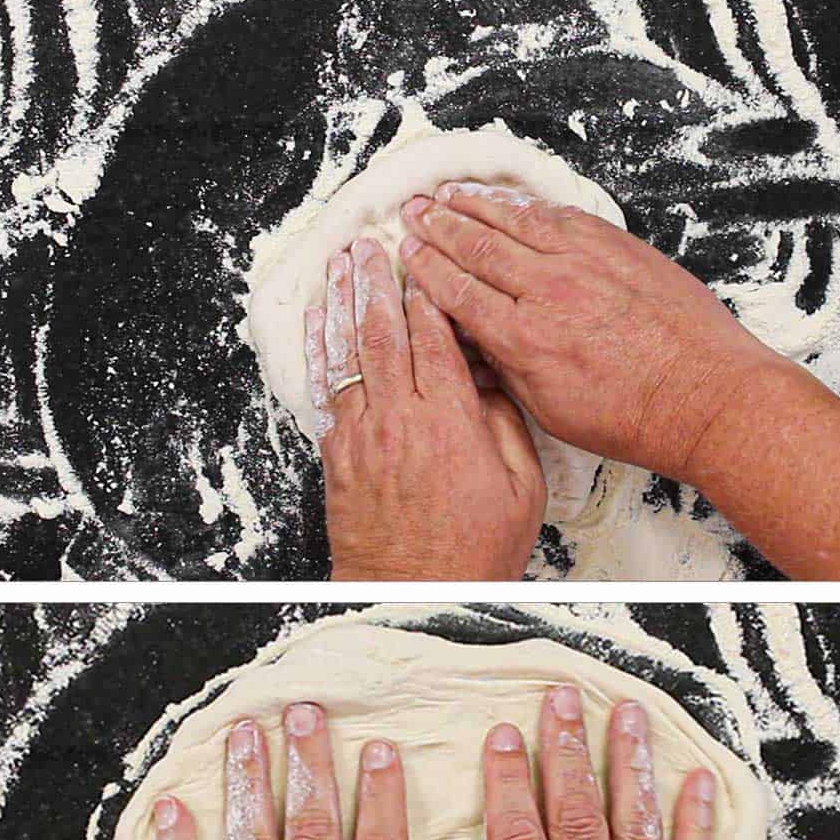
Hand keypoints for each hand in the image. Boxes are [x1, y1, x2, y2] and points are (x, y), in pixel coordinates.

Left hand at [306, 238, 545, 579]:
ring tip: (337, 265)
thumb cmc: (472, 551)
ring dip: (339, 303)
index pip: (434, 335)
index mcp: (449, 421)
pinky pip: (325, 388)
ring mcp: (361, 436)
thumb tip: (487, 380)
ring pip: (345, 353)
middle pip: (382, 331)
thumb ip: (504, 424)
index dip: (428, 293)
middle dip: (375, 281)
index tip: (426, 262)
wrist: (415, 594)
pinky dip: (320, 350)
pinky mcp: (336, 456)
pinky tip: (317, 324)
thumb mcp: (521, 487)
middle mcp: (399, 420)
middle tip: (370, 244)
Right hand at [398, 183, 781, 478]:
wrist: (704, 397)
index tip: (410, 252)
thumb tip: (480, 342)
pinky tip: (510, 199)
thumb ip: (510, 369)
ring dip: (475, 203)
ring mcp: (585, 263)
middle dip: (439, 226)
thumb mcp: (552, 412)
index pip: (459, 292)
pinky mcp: (617, 246)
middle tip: (414, 211)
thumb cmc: (635, 416)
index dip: (428, 269)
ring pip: (516, 221)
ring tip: (448, 192)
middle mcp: (549, 293)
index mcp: (525, 340)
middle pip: (477, 247)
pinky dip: (527, 204)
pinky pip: (560, 214)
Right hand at [433, 687, 767, 839]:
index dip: (510, 780)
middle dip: (567, 750)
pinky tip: (696, 783)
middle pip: (576, 814)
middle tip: (564, 699)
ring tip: (628, 715)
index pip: (518, 835)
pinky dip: (697, 825)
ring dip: (629, 766)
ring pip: (634, 827)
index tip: (505, 735)